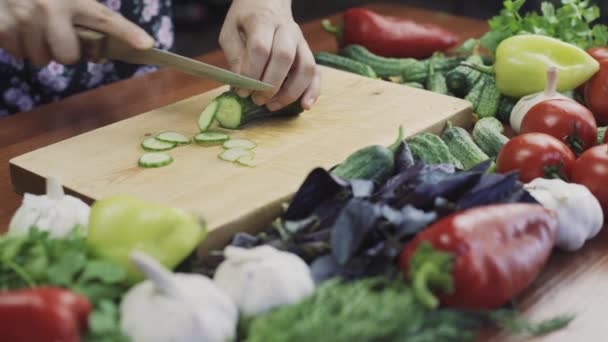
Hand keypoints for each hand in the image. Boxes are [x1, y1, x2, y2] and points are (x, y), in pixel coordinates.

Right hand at [0, 0, 153, 65]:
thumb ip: (87, 17)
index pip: (106, 19)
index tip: (147, 45)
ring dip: (37, 48)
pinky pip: (17, 54)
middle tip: (54, 34)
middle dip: (63, 51)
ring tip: (30, 25)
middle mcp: (50, 6)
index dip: (127, 33)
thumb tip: (109, 49)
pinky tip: (15, 26)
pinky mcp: (2, 26)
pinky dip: (16, 44)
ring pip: (41, 59)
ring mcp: (24, 17)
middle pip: (69, 56)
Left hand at [219, 0, 320, 110]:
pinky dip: (313, 90)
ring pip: (305, 67)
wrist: (267, 3)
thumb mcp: (230, 32)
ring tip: (272, 106)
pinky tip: (305, 105)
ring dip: (291, 92)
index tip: (241, 90)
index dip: (251, 73)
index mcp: (262, 21)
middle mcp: (286, 29)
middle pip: (284, 57)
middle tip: (256, 100)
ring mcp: (300, 41)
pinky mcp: (307, 52)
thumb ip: (235, 56)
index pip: (260, 49)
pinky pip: (316, 72)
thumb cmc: (245, 20)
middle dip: (270, 85)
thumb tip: (242, 84)